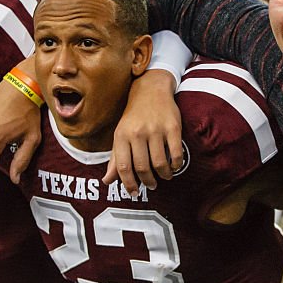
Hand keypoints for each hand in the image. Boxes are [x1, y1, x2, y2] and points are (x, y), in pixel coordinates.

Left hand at [104, 69, 182, 195]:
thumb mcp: (121, 135)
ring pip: (159, 163)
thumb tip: (107, 181)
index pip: (123, 166)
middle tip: (152, 185)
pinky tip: (174, 166)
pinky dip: (176, 164)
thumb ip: (115, 159)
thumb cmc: (134, 116)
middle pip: (142, 167)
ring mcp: (156, 129)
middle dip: (148, 181)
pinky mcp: (173, 127)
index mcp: (122, 135)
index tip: (134, 192)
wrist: (151, 89)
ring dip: (164, 175)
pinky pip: (176, 153)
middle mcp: (137, 133)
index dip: (129, 183)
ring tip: (165, 176)